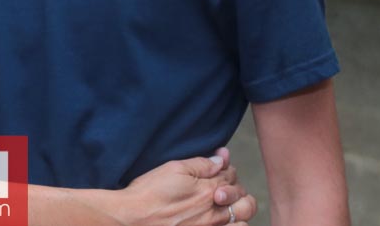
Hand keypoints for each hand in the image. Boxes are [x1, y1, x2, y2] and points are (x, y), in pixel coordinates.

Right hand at [80, 148, 257, 225]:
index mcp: (209, 190)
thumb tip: (221, 160)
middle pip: (245, 200)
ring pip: (243, 220)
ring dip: (240, 211)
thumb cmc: (150, 193)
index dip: (226, 167)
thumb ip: (200, 164)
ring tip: (226, 206)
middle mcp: (215, 211)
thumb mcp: (174, 169)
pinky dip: (232, 225)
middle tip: (224, 187)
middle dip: (239, 190)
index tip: (218, 165)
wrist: (133, 218)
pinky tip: (222, 220)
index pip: (231, 176)